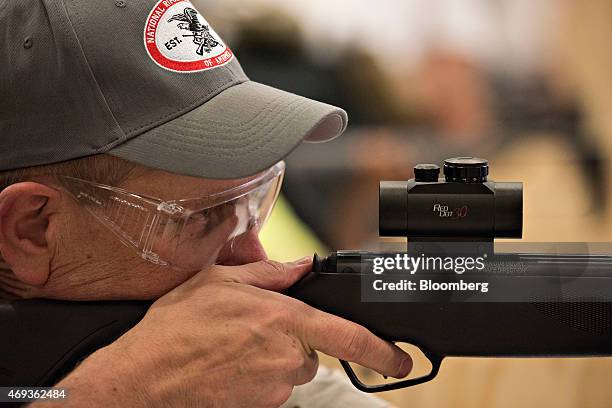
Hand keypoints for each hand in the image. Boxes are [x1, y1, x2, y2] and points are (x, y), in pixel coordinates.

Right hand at [49, 259, 411, 406]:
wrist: (145, 377)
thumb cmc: (177, 328)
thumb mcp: (221, 282)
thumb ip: (270, 273)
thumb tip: (301, 265)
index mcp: (283, 320)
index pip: (348, 338)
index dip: (382, 352)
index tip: (402, 360)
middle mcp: (284, 357)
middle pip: (310, 352)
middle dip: (291, 341)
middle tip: (251, 330)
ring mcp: (272, 387)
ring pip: (289, 371)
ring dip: (271, 359)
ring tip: (231, 347)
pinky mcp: (260, 406)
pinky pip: (270, 388)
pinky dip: (255, 377)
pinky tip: (226, 365)